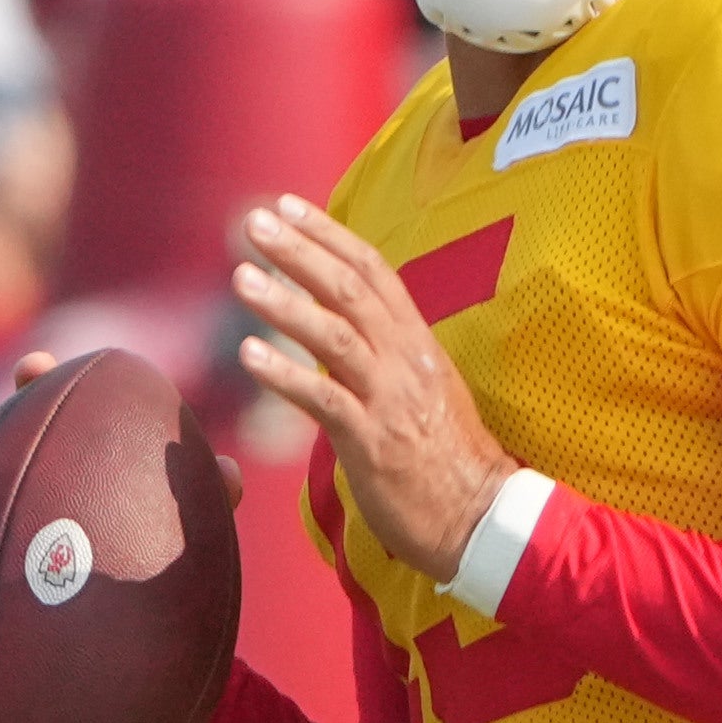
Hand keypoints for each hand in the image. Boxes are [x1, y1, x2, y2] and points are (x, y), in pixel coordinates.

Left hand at [231, 195, 515, 587]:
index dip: (329, 235)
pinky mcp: (372, 442)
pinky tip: (248, 355)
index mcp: (418, 341)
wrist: (481, 516)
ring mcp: (390, 398)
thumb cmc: (447, 458)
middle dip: (300, 252)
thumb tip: (339, 327)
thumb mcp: (423, 388)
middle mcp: (405, 359)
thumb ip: (384, 354)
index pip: (373, 270)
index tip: (288, 207)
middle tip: (253, 223)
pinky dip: (284, 374)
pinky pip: (323, 400)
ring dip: (285, 304)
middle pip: (350, 289)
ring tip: (241, 277)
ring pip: (335, 335)